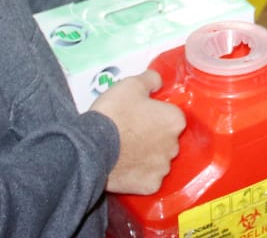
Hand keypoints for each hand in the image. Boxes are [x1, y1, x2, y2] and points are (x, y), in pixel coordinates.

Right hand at [92, 70, 185, 194]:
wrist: (91, 148)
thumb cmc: (114, 114)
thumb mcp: (131, 85)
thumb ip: (151, 79)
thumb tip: (158, 82)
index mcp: (175, 120)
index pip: (171, 116)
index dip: (155, 115)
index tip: (139, 115)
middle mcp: (174, 146)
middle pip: (167, 139)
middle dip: (153, 136)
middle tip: (130, 133)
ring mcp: (162, 168)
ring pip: (158, 160)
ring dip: (147, 156)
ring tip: (125, 151)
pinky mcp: (150, 186)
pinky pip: (148, 178)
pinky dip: (139, 174)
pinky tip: (125, 167)